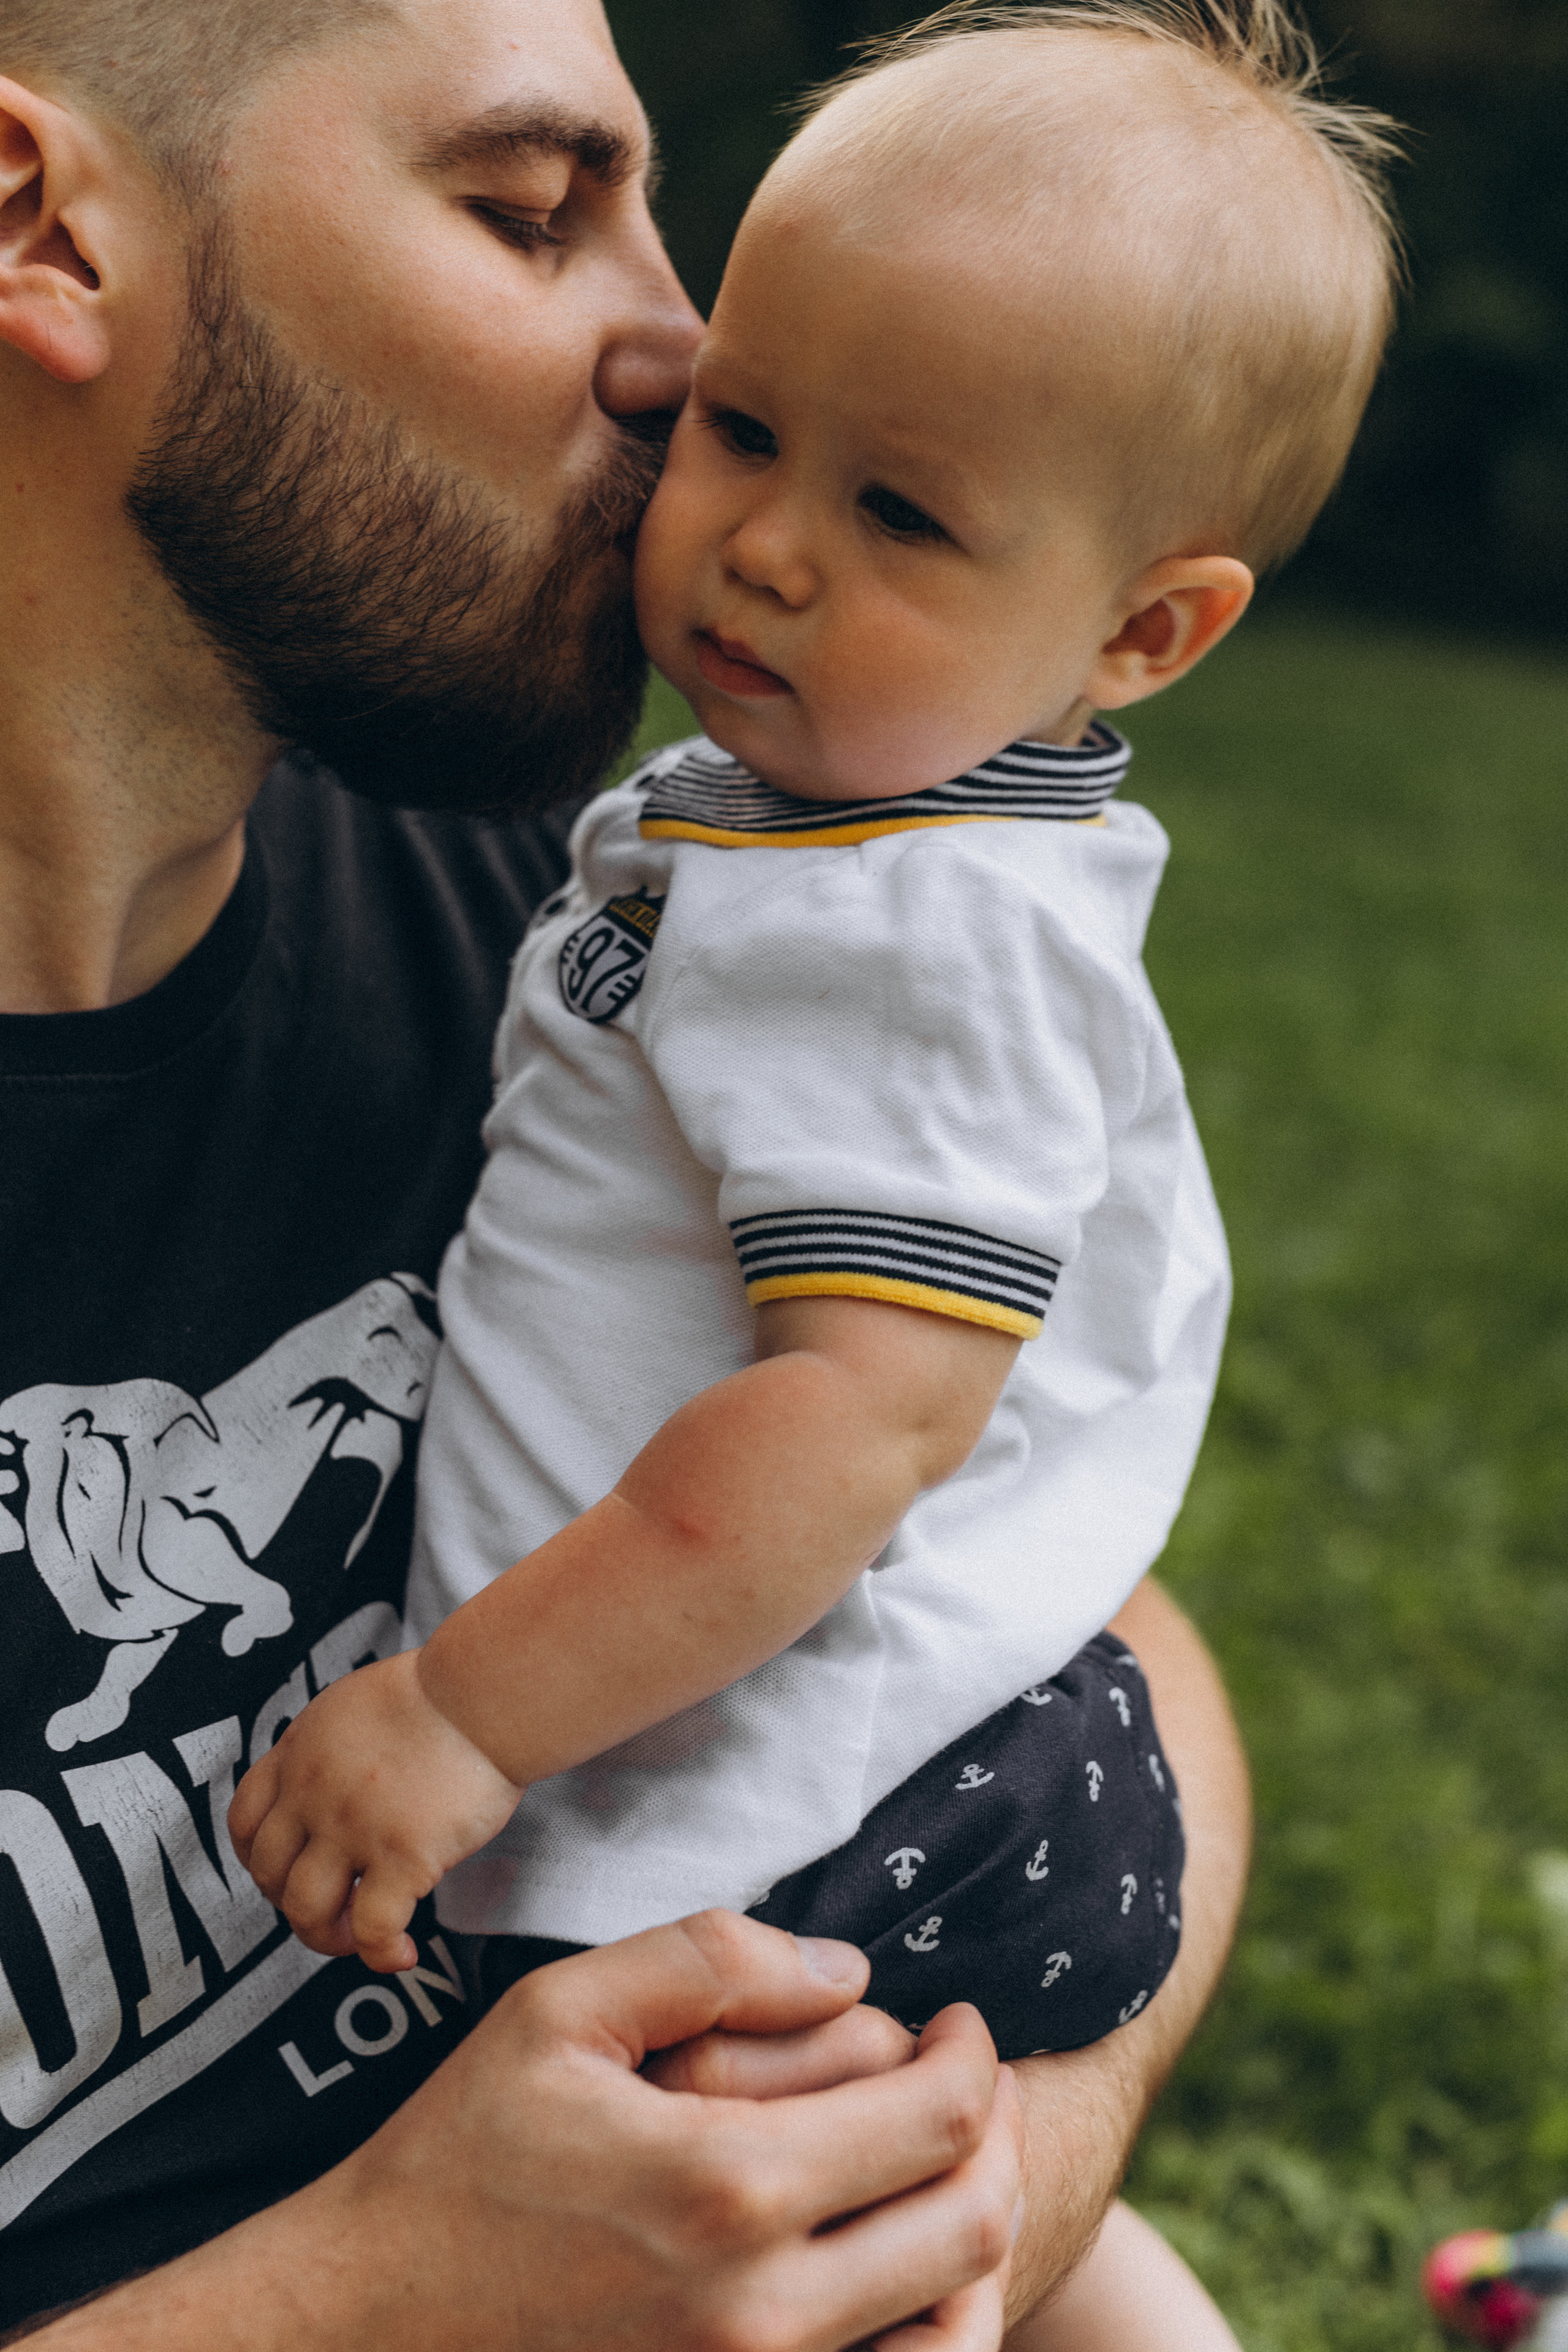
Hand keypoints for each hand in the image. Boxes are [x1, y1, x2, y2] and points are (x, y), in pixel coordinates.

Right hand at [39, 1915, 1019, 2351]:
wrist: (370, 2326)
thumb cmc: (460, 2156)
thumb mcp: (560, 2011)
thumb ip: (711, 1960)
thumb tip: (850, 1971)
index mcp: (726, 2185)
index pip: (935, 2118)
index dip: (973, 2055)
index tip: (960, 2020)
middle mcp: (763, 2308)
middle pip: (971, 2225)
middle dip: (995, 2138)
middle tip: (971, 2087)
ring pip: (954, 2324)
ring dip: (977, 2241)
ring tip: (952, 2174)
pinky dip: (928, 2326)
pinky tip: (898, 2264)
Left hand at [228, 1651, 520, 1971]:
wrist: (484, 1695)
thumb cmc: (442, 1693)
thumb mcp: (355, 1703)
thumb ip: (332, 1747)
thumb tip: (337, 1784)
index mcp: (301, 1752)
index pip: (243, 1821)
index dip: (256, 1859)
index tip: (281, 1873)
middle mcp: (313, 1792)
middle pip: (268, 1874)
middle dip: (291, 1903)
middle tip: (328, 1906)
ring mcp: (352, 1827)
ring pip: (305, 1911)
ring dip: (326, 1937)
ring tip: (357, 1936)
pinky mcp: (400, 1856)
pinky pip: (373, 1930)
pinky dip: (382, 1955)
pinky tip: (402, 1953)